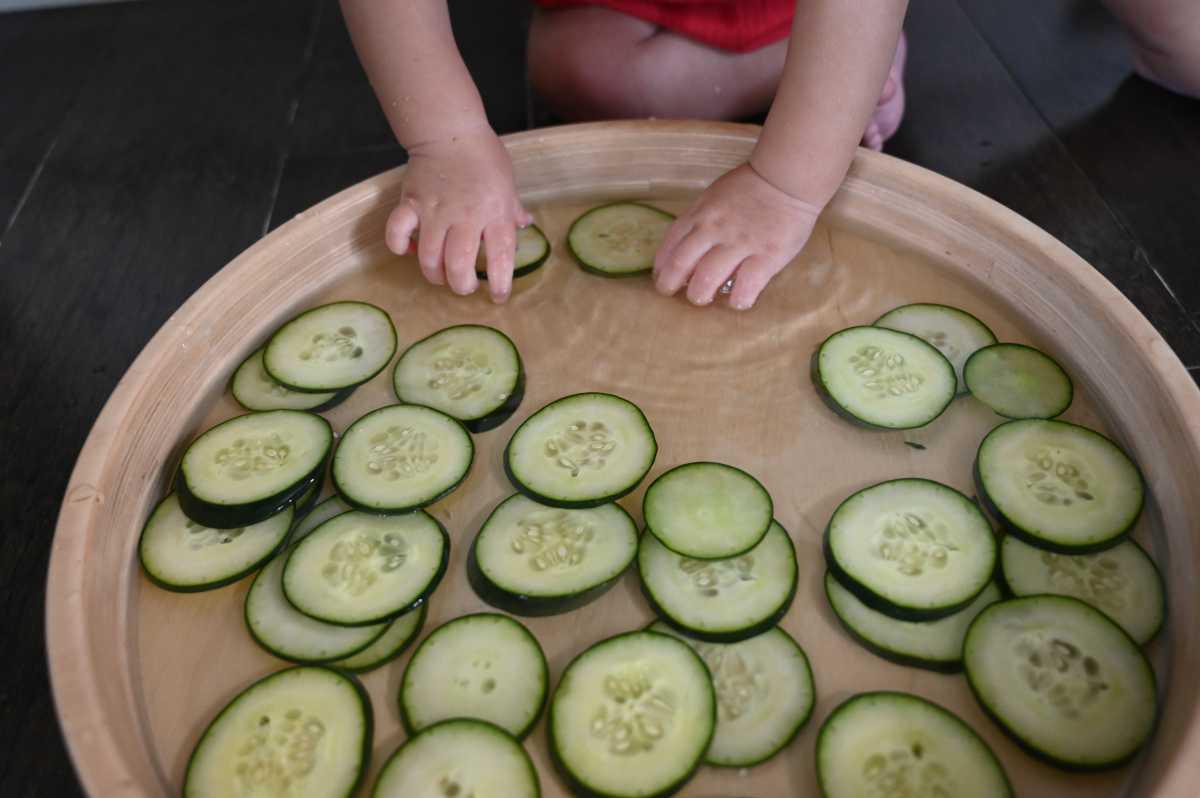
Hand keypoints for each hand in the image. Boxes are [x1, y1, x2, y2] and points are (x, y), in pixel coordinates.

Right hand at [386, 127, 531, 302]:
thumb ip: (513, 209)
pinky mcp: (411, 203)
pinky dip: (398, 246)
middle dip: (461, 285)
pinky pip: (397, 232)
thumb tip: (525, 225)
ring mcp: (435, 210)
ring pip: (429, 257)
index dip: (501, 283)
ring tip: (439, 275)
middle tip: (463, 286)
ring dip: (433, 274)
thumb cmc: (484, 157)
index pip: (501, 257)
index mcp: (495, 213)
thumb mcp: (508, 184)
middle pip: (458, 265)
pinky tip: (407, 250)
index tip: (499, 296)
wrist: (450, 130)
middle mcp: (466, 216)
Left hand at [653, 163, 821, 309]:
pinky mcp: (766, 256)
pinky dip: (738, 299)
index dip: (662, 266)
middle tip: (674, 293)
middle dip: (671, 284)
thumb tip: (687, 250)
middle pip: (682, 264)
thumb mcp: (714, 196)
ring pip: (707, 278)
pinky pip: (746, 286)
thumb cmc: (750, 188)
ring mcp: (740, 244)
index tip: (662, 278)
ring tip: (703, 298)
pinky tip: (738, 301)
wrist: (786, 179)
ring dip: (700, 295)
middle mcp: (714, 230)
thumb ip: (699, 220)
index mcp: (700, 214)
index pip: (670, 244)